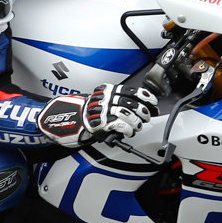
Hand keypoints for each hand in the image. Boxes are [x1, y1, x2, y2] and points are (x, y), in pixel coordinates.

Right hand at [37, 83, 157, 146]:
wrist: (69, 120)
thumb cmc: (88, 113)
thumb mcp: (103, 101)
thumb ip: (118, 102)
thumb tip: (139, 109)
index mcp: (108, 90)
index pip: (131, 90)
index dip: (144, 96)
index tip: (152, 101)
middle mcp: (106, 98)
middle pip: (131, 103)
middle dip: (143, 111)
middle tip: (147, 117)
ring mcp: (103, 110)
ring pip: (127, 114)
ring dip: (136, 122)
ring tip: (137, 126)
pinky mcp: (101, 123)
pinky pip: (120, 125)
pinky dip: (127, 129)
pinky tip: (128, 132)